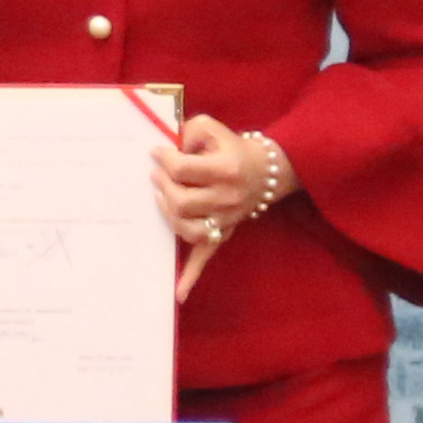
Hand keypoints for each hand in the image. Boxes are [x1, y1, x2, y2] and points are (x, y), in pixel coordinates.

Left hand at [151, 115, 299, 302]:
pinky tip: (178, 294)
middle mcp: (226, 198)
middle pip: (181, 201)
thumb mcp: (212, 128)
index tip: (156, 152)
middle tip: (156, 174)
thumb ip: (189, 131)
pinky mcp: (223, 234)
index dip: (164, 159)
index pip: (182, 168)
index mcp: (225, 169)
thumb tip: (168, 148)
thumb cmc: (231, 147)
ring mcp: (225, 220)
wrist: (266, 170)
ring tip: (162, 197)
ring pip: (186, 228)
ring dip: (168, 212)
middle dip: (162, 185)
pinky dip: (191, 277)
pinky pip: (206, 258)